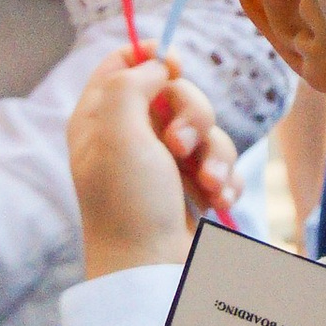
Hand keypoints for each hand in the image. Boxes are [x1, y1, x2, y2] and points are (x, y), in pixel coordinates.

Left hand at [69, 48, 238, 277]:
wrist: (150, 268)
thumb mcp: (116, 132)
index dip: (149, 56)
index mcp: (101, 118)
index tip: (174, 65)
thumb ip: (130, 83)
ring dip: (215, 154)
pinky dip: (225, 178)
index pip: (121, 64)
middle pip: (176, 92)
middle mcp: (131, 135)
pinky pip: (221, 162)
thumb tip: (157, 65)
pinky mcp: (192, 185)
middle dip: (193, 116)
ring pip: (206, 128)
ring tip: (208, 186)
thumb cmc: (127, 202)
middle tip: (181, 147)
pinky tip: (219, 200)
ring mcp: (163, 161)